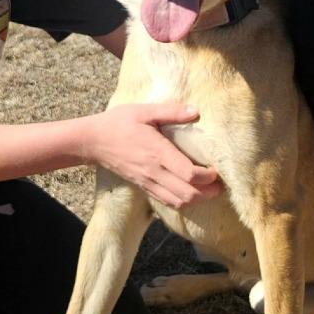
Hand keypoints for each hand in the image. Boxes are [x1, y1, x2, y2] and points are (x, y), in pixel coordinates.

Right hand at [84, 102, 221, 208]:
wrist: (93, 141)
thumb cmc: (119, 122)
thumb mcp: (144, 111)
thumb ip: (171, 112)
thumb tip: (196, 111)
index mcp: (158, 153)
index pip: (188, 174)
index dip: (207, 177)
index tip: (216, 170)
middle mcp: (154, 171)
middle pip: (187, 194)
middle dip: (208, 192)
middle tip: (219, 184)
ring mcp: (148, 181)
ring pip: (178, 201)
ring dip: (197, 199)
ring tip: (209, 190)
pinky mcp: (143, 186)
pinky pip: (166, 201)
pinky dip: (182, 201)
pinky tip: (190, 193)